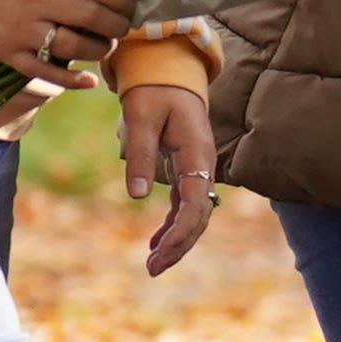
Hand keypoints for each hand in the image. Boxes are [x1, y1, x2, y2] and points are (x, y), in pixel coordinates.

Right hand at [0, 0, 129, 85]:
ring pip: (73, 47)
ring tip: (103, 47)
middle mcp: (35, 2)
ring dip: (98, 51)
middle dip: (115, 26)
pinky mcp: (9, 54)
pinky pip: (46, 71)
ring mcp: (21, 30)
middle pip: (90, 17)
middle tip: (121, 29)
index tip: (128, 6)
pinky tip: (88, 80)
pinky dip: (72, 80)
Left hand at [122, 81, 216, 277]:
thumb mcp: (140, 117)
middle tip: (152, 268)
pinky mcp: (187, 170)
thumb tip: (137, 196)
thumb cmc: (154, 91)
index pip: (195, 204)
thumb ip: (140, 154)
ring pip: (194, 214)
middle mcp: (203, 165)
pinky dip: (172, 225)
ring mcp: (197, 169)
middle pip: (199, 216)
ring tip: (153, 264)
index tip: (159, 253)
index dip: (180, 233)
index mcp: (197, 153)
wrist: (168, 72)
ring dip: (176, 240)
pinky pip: (185, 205)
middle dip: (179, 245)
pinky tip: (157, 243)